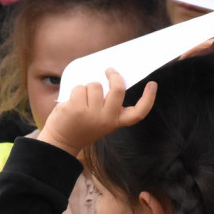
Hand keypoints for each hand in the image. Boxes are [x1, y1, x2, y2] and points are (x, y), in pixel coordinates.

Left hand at [38, 69, 156, 156]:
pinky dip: (75, 92)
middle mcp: (106, 119)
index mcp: (115, 122)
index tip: (153, 84)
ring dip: (87, 88)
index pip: (138, 113)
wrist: (61, 142)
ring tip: (81, 102)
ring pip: (95, 85)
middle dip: (114, 76)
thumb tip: (111, 78)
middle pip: (118, 89)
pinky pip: (80, 88)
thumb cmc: (81, 126)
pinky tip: (71, 105)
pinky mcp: (76, 108)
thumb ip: (107, 104)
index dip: (148, 98)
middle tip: (109, 71)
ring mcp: (91, 114)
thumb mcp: (100, 120)